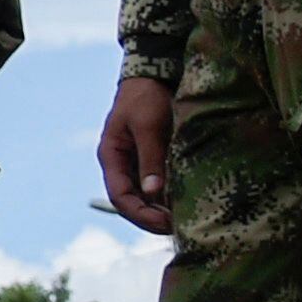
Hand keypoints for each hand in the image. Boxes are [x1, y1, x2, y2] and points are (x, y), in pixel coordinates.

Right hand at [98, 73, 174, 233]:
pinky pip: (161, 185)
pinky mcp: (156, 158)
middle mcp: (122, 164)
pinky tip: (190, 202)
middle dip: (153, 218)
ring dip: (164, 210)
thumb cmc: (147, 97)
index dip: (141, 215)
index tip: (166, 223)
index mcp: (111, 157)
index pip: (120, 197)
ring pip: (147, 197)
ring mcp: (138, 162)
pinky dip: (173, 196)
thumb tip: (153, 193)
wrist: (156, 73)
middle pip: (133, 202)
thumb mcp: (148, 126)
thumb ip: (150, 158)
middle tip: (181, 228)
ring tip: (188, 219)